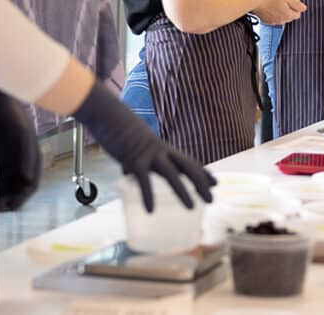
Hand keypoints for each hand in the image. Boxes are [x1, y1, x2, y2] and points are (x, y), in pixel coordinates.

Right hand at [72, 85, 214, 211]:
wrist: (108, 114)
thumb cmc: (119, 129)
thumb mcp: (133, 145)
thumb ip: (134, 160)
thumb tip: (128, 173)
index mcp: (163, 148)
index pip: (189, 160)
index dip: (203, 172)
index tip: (215, 183)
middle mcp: (161, 150)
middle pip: (188, 166)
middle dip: (201, 183)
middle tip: (211, 200)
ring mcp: (149, 154)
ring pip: (171, 174)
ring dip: (183, 191)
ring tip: (191, 207)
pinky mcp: (133, 158)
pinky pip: (143, 180)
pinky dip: (148, 195)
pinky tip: (150, 210)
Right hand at [252, 0, 305, 24]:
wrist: (254, 0)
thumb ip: (298, 5)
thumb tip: (304, 9)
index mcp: (288, 16)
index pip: (297, 13)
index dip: (295, 4)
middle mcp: (282, 21)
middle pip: (289, 13)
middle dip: (287, 4)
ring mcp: (273, 22)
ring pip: (281, 14)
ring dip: (280, 5)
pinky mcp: (266, 20)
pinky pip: (273, 15)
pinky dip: (273, 9)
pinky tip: (269, 2)